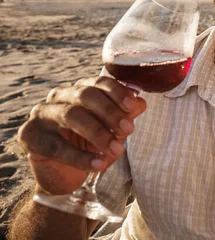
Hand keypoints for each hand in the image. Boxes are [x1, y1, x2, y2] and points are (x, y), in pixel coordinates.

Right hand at [17, 76, 145, 194]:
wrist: (65, 176)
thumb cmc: (91, 146)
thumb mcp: (113, 130)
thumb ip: (125, 115)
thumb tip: (141, 103)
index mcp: (80, 89)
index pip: (99, 83)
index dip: (117, 92)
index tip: (134, 106)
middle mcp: (59, 96)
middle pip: (85, 95)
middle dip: (110, 112)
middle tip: (128, 130)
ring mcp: (41, 113)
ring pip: (71, 115)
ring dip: (98, 133)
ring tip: (116, 150)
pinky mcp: (29, 135)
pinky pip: (56, 145)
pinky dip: (80, 156)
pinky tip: (99, 164)